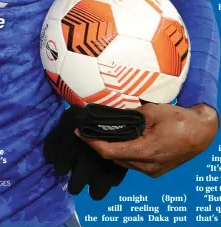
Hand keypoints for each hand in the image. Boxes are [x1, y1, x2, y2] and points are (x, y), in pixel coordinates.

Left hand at [75, 103, 217, 177]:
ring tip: (102, 134)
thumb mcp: (152, 111)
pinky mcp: (156, 170)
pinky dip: (124, 152)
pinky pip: (134, 163)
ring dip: (112, 149)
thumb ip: (130, 115)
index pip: (109, 151)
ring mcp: (151, 171)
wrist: (201, 132)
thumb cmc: (179, 120)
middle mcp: (146, 166)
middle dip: (99, 145)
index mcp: (145, 151)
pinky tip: (121, 140)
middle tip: (88, 130)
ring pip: (123, 162)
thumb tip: (112, 114)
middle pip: (114, 158)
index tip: (80, 133)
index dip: (92, 143)